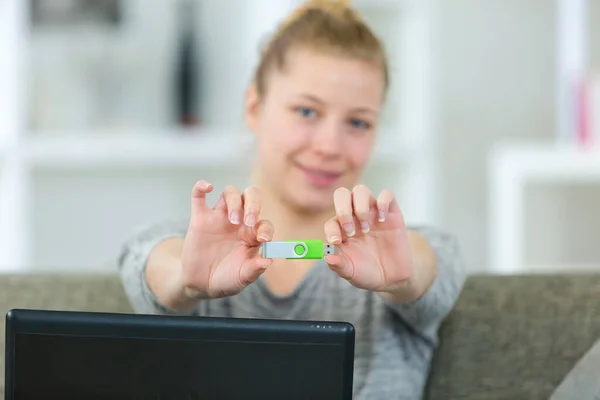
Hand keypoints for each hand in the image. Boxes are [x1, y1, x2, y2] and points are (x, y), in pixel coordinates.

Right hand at [179, 180, 273, 298]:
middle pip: (250, 197)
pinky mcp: (200, 219)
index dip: (267, 228)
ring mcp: (219, 218)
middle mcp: (238, 222)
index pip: (264, 223)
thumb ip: (254, 270)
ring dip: (234, 201)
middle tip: (247, 221)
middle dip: (253, 204)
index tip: (263, 239)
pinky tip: (207, 187)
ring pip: (230, 192)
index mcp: (252, 235)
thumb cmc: (226, 280)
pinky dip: (201, 187)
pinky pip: (199, 196)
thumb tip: (268, 261)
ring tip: (232, 219)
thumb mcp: (242, 278)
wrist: (200, 285)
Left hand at [323, 185, 413, 294]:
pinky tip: (383, 219)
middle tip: (351, 230)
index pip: (331, 222)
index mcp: (341, 231)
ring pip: (361, 190)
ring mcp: (373, 214)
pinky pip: (387, 195)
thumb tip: (327, 256)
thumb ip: (339, 265)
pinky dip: (383, 202)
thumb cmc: (368, 273)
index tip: (336, 242)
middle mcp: (355, 218)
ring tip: (367, 229)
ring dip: (361, 207)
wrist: (393, 278)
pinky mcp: (391, 214)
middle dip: (343, 208)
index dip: (331, 230)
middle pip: (342, 195)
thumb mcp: (351, 273)